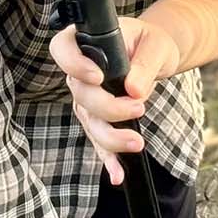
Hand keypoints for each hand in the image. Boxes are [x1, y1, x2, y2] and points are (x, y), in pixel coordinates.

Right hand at [51, 17, 180, 183]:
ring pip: (89, 122)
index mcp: (86, 42)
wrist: (155, 57)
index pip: (62, 49)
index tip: (97, 77)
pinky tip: (117, 174)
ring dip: (111, 138)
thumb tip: (134, 90)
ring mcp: (86, 98)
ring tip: (137, 143)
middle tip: (138, 107)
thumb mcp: (155, 46)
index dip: (73, 64)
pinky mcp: (98, 119)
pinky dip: (108, 158)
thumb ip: (145, 64)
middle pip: (80, 94)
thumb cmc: (151, 43)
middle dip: (108, 107)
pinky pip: (98, 141)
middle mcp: (80, 72)